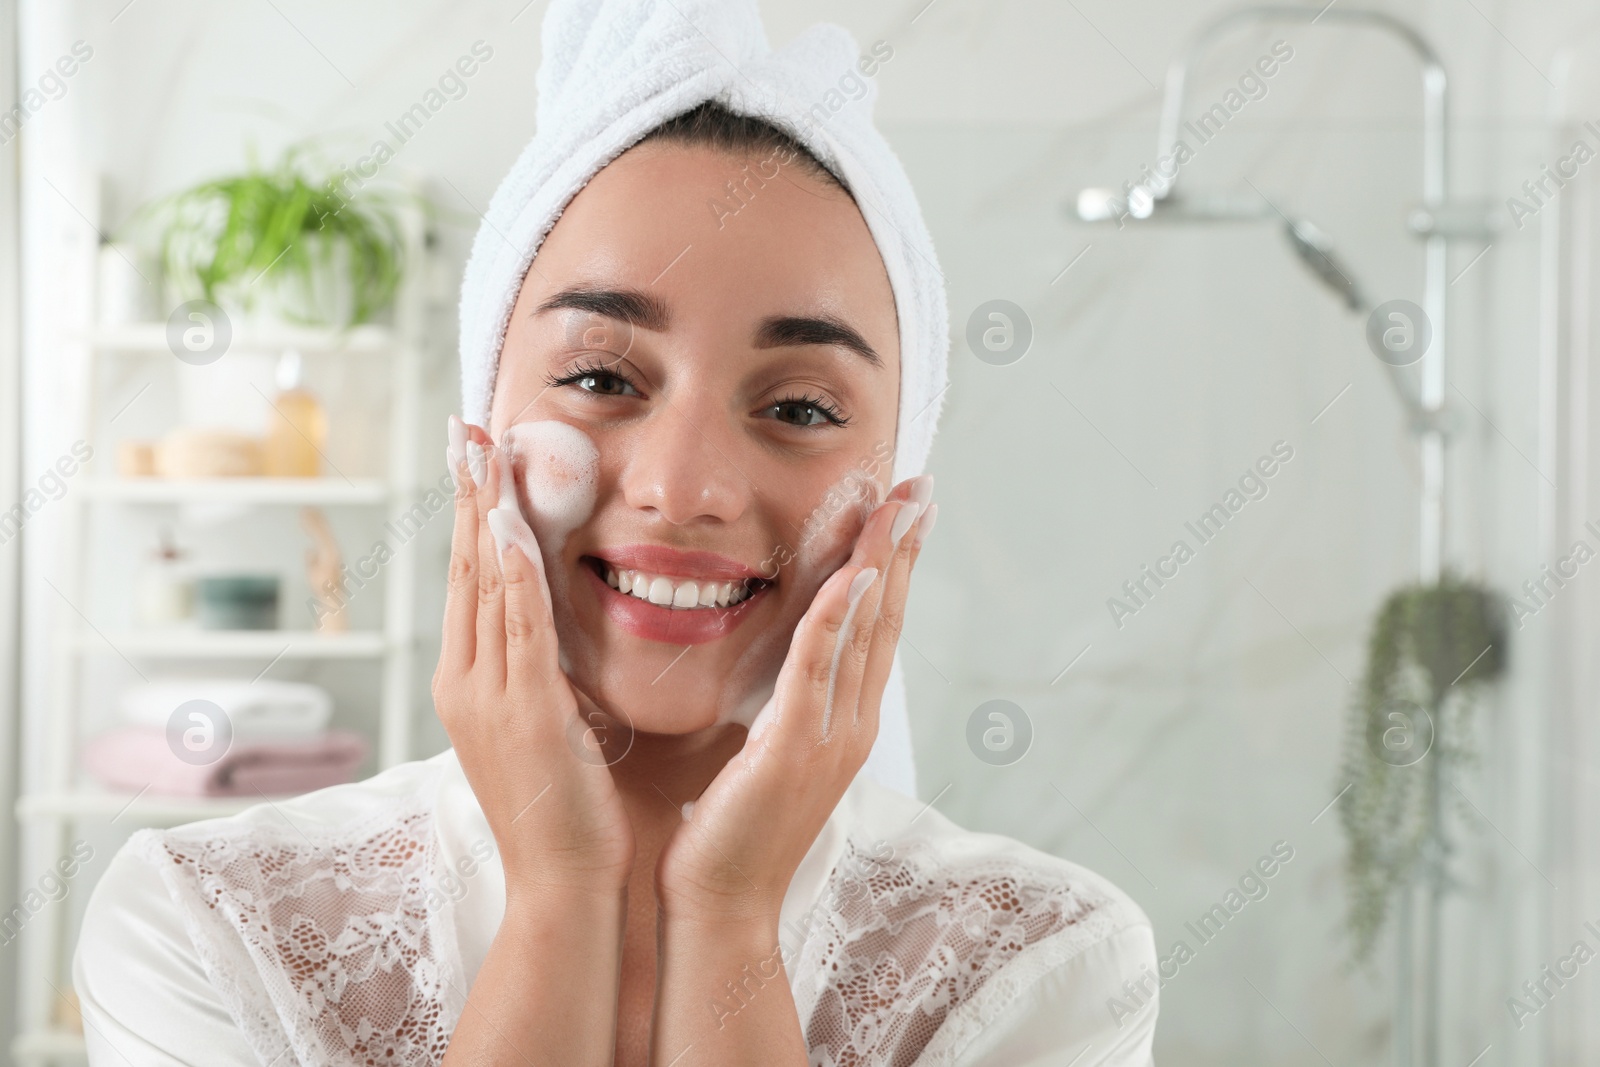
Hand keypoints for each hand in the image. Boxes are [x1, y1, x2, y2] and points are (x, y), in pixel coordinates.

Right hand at [432, 416, 634, 900]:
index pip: (467, 578)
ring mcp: (488, 695)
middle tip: (465, 427)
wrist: (563, 880)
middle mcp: (465, 681)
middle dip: (465, 492)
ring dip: (483, 509)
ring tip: (484, 449)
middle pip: (462, 566)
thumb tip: (555, 626)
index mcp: (469, 682)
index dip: (469, 513)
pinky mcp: (525, 709)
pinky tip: (507, 525)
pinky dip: (511, 572)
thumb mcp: (548, 722)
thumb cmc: (564, 807)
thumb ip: (543, 671)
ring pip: (483, 583)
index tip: (473, 456)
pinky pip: (517, 626)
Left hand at [653, 474, 934, 925]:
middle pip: (886, 619)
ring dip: (881, 564)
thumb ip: (784, 702)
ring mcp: (831, 736)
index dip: (894, 566)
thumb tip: (784, 658)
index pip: (877, 628)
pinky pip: (818, 669)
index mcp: (845, 721)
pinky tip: (851, 575)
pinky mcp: (794, 747)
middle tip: (920, 489)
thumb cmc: (732, 829)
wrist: (723, 903)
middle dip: (903, 549)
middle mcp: (852, 723)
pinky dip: (838, 619)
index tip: (904, 511)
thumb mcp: (766, 751)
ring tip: (896, 507)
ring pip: (864, 633)